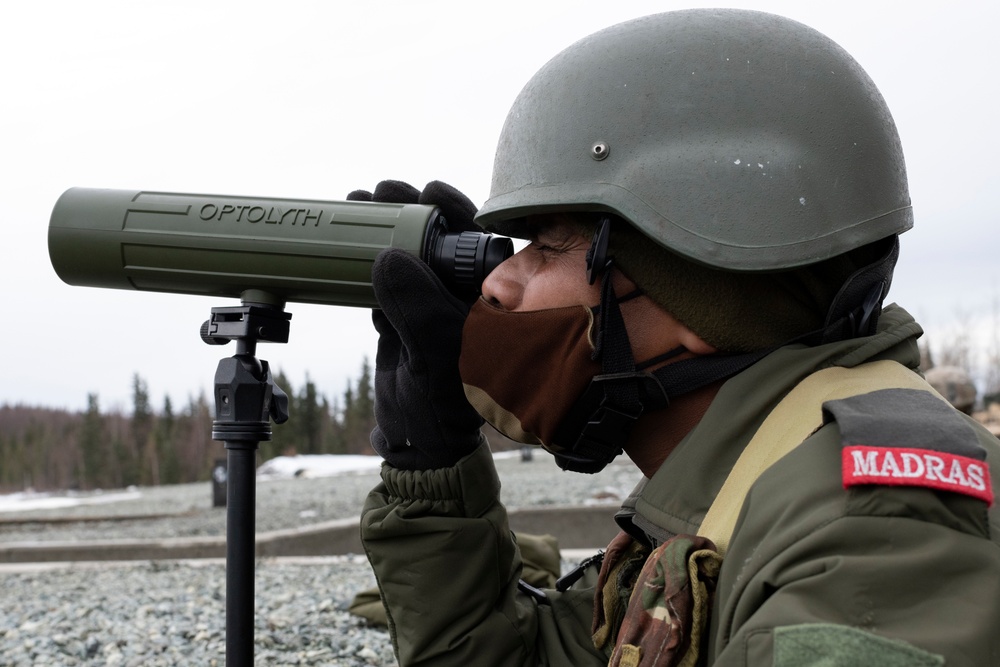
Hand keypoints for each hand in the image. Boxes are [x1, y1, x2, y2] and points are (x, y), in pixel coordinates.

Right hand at [349, 181, 484, 468]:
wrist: (415, 443)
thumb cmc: (443, 406)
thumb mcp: (434, 352)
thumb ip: (416, 306)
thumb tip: (389, 256)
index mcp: (491, 301)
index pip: (479, 241)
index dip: (455, 209)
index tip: (429, 190)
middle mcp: (465, 298)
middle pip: (440, 239)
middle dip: (410, 210)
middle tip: (381, 190)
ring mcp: (433, 307)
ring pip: (412, 255)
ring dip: (385, 229)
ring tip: (358, 203)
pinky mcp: (406, 318)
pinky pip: (390, 279)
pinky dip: (369, 260)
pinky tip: (349, 244)